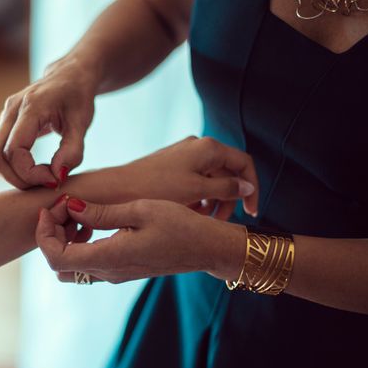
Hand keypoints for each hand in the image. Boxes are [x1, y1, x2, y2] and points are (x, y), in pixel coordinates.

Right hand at [0, 58, 96, 188]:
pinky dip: (12, 168)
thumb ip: (72, 151)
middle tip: (46, 183)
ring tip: (42, 176)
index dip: (31, 173)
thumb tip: (56, 177)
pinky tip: (35, 168)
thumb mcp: (83, 122)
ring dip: (14, 175)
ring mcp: (4, 116)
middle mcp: (11, 110)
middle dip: (18, 179)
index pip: (15, 150)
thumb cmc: (78, 96)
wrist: (70, 75)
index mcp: (30, 107)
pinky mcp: (5, 124)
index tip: (54, 180)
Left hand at [36, 197, 244, 283]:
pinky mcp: (122, 269)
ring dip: (66, 240)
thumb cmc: (181, 225)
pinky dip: (81, 244)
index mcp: (110, 258)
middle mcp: (108, 272)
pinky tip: (96, 222)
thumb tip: (69, 206)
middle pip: (59, 265)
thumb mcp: (140, 210)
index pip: (56, 257)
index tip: (54, 207)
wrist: (208, 248)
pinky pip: (89, 263)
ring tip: (81, 212)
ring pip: (72, 266)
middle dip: (52, 236)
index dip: (45, 233)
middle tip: (66, 208)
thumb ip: (102, 212)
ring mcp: (115, 274)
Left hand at [114, 136, 259, 218]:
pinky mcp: (171, 168)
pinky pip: (195, 183)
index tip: (251, 212)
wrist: (115, 191)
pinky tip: (190, 214)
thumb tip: (247, 187)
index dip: (252, 188)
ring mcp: (183, 157)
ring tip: (205, 220)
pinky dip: (198, 198)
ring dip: (214, 201)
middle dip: (230, 199)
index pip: (244, 163)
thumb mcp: (196, 191)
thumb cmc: (155, 189)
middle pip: (228, 173)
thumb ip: (226, 188)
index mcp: (208, 148)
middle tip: (223, 221)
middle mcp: (197, 147)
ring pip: (211, 180)